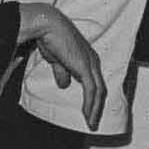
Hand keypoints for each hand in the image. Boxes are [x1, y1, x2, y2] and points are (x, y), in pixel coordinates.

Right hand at [20, 3, 104, 129]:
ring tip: (91, 122)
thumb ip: (62, 72)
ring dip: (95, 109)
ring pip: (98, 91)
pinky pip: (91, 90)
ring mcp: (90, 63)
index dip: (93, 97)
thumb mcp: (56, 59)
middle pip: (100, 88)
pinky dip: (90, 104)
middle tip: (93, 121)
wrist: (48, 26)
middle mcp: (92, 60)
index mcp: (87, 57)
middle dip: (97, 106)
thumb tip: (63, 84)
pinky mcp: (84, 67)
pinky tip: (87, 115)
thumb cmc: (51, 37)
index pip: (94, 81)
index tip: (88, 109)